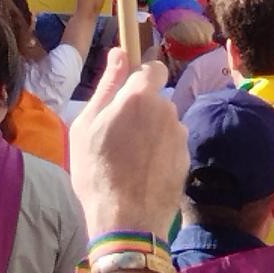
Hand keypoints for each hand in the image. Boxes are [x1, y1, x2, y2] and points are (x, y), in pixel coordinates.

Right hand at [68, 47, 185, 239]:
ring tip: (130, 160)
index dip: (141, 78)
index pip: (153, 69)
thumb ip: (107, 86)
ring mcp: (179, 135)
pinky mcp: (186, 158)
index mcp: (140, 97)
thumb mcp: (87, 125)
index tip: (127, 94)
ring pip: (164, 123)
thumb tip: (119, 52)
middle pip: (157, 99)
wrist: (126, 220)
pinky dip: (160, 153)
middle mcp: (166, 110)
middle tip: (119, 136)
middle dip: (142, 110)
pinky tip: (144, 173)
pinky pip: (171, 146)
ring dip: (152, 133)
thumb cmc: (97, 171)